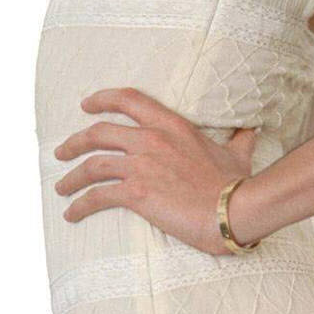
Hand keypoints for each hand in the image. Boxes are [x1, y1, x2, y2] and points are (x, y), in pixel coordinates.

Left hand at [52, 87, 261, 254]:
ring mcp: (141, 165)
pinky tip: (72, 214)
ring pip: (91, 165)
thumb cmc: (237, 184)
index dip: (103, 98)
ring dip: (71, 177)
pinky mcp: (136, 194)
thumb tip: (253, 130)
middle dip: (74, 142)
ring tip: (61, 188)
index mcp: (172, 125)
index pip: (129, 99)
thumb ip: (240, 139)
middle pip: (98, 132)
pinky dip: (80, 205)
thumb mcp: (238, 153)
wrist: (236, 210)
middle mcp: (151, 139)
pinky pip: (97, 196)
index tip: (86, 104)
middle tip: (61, 152)